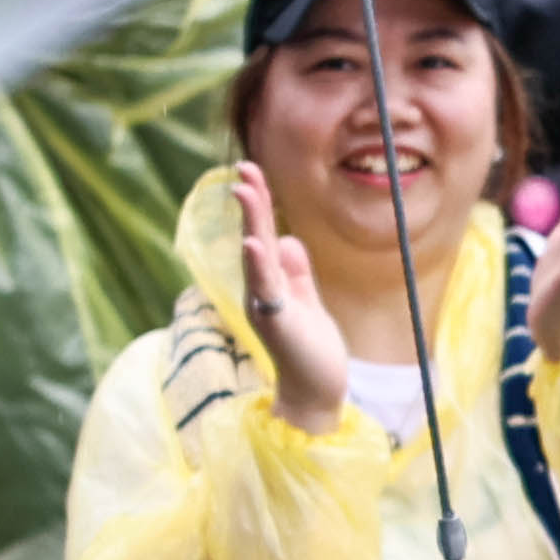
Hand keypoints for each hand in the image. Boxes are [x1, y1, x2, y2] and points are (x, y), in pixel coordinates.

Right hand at [234, 163, 347, 433]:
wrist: (315, 390)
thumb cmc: (310, 348)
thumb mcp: (306, 302)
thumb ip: (296, 272)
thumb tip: (287, 240)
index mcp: (270, 282)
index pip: (265, 235)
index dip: (260, 204)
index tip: (252, 172)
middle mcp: (261, 290)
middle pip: (256, 237)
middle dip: (252, 203)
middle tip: (244, 169)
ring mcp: (267, 305)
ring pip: (257, 258)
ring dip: (252, 224)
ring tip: (245, 191)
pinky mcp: (278, 321)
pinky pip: (267, 290)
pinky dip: (260, 267)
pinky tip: (254, 245)